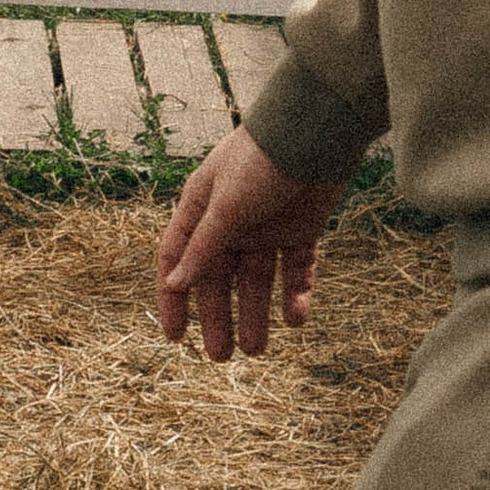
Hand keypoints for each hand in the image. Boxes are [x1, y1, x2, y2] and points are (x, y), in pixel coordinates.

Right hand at [155, 129, 345, 362]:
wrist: (315, 132)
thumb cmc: (260, 161)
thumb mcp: (225, 206)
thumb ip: (202, 247)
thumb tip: (175, 283)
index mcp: (202, 210)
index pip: (178, 260)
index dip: (174, 298)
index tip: (176, 337)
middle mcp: (231, 222)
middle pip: (219, 279)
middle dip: (218, 317)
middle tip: (221, 356)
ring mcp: (267, 227)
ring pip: (257, 282)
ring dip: (255, 314)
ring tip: (256, 349)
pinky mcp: (301, 230)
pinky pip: (295, 270)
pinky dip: (295, 295)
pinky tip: (295, 319)